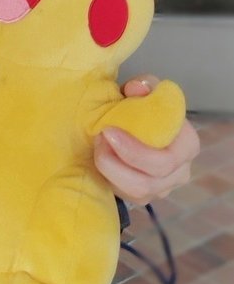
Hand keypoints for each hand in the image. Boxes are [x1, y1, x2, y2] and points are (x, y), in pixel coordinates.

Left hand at [93, 74, 199, 203]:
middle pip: (150, 180)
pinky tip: (100, 158)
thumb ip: (143, 86)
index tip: (108, 130)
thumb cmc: (141, 108)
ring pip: (136, 191)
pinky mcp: (143, 197)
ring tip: (97, 146)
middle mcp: (179, 171)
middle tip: (98, 138)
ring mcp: (162, 188)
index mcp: (187, 144)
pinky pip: (125, 195)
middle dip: (117, 161)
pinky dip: (108, 177)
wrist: (131, 125)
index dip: (136, 150)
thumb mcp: (144, 91)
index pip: (169, 157)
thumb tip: (136, 89)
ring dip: (110, 169)